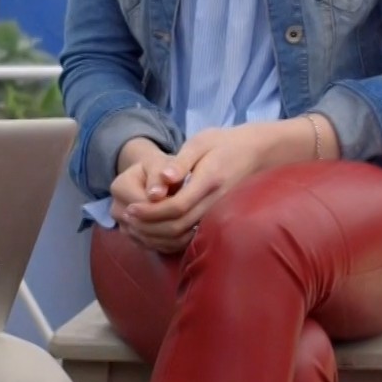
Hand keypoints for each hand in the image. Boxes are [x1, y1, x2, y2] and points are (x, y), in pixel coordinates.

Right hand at [109, 137, 189, 252]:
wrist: (149, 178)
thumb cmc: (159, 168)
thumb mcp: (160, 163)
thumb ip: (159, 175)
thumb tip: (156, 195)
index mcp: (120, 187)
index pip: (146, 206)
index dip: (169, 207)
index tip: (191, 202)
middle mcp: (116, 210)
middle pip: (147, 226)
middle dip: (173, 223)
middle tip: (197, 217)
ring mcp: (123, 227)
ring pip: (151, 240)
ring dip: (174, 236)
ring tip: (195, 224)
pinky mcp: (133, 239)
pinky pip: (153, 247)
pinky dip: (171, 243)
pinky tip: (187, 233)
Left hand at [122, 124, 288, 248]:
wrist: (254, 152)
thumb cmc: (223, 142)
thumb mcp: (200, 142)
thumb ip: (180, 163)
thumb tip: (162, 179)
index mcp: (209, 181)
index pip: (176, 206)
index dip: (150, 211)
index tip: (129, 208)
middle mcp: (215, 201)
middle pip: (178, 226)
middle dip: (148, 226)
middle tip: (126, 219)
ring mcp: (217, 212)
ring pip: (184, 235)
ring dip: (156, 235)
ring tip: (134, 226)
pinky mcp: (216, 217)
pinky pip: (191, 235)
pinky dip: (169, 238)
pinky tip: (153, 229)